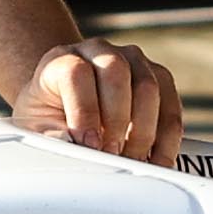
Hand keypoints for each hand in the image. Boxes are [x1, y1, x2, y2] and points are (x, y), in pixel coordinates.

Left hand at [9, 37, 182, 164]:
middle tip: (112, 156)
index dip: (84, 111)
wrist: (65, 105)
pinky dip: (167, 139)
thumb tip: (83, 158)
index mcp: (62, 59)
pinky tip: (156, 161)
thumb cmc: (51, 118)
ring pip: (150, 88)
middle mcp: (99, 52)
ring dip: (144, 132)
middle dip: (117, 122)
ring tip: (131, 161)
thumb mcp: (40, 130)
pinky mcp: (159, 78)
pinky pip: (172, 106)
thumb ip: (56, 141)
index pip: (76, 73)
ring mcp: (133, 60)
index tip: (88, 145)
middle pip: (117, 73)